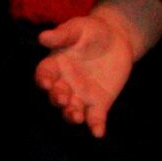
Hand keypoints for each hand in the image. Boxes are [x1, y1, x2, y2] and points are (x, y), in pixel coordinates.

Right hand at [35, 13, 135, 137]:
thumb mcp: (78, 28)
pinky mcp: (100, 103)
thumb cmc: (92, 30)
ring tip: (76, 116)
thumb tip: (42, 37)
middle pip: (56, 95)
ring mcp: (82, 94)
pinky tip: (98, 132)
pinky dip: (95, 126)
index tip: (46, 83)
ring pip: (72, 109)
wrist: (118, 39)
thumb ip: (62, 34)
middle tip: (63, 99)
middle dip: (57, 99)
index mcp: (55, 64)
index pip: (44, 74)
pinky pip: (95, 117)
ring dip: (71, 114)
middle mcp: (65, 82)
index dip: (43, 79)